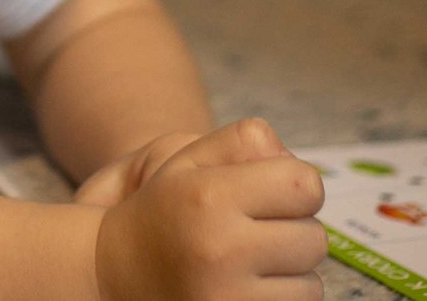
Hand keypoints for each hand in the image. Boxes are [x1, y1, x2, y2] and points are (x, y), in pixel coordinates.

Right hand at [92, 117, 326, 300]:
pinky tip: (246, 289)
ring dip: (289, 274)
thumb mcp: (187, 155)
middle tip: (254, 230)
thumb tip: (303, 176)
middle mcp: (220, 250)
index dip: (295, 185)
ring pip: (311, 285)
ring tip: (246, 263)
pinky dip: (279, 299)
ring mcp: (228, 299)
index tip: (271, 192)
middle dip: (293, 230)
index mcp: (209, 197)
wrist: (112, 272)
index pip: (306, 186)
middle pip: (314, 238)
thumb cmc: (161, 207)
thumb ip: (246, 142)